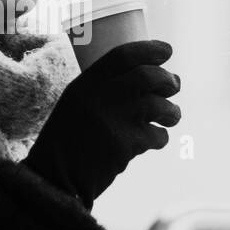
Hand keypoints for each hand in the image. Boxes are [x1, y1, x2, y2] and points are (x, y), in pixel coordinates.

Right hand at [22, 39, 181, 209]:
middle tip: (174, 86)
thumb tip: (162, 77)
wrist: (56, 179)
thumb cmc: (71, 140)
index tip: (167, 51)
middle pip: (147, 76)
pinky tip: (153, 141)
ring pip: (158, 106)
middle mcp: (99, 98)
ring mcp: (113, 121)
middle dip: (168, 79)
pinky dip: (161, 137)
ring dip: (172, 110)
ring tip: (171, 116)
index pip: (123, 55)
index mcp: (85, 84)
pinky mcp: (124, 146)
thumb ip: (108, 88)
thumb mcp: (78, 103)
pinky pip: (157, 135)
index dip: (150, 49)